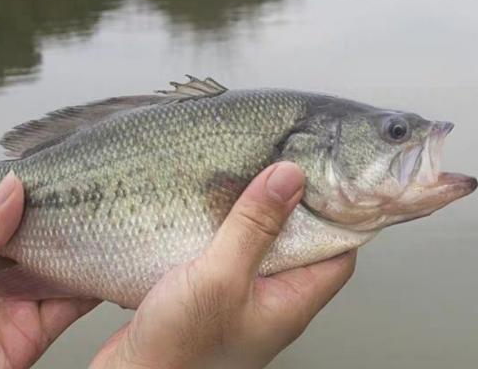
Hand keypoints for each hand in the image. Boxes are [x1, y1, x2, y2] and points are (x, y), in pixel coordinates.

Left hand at [0, 173, 99, 368]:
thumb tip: (10, 190)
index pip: (10, 215)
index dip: (33, 196)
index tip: (58, 176)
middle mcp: (1, 269)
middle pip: (43, 238)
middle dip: (65, 218)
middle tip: (90, 194)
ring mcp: (21, 298)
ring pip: (63, 266)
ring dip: (84, 248)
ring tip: (104, 223)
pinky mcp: (37, 328)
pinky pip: (72, 304)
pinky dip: (92, 285)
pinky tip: (105, 264)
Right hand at [90, 162, 356, 368]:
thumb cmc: (179, 347)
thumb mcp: (221, 277)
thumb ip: (255, 228)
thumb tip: (289, 179)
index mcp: (290, 304)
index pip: (337, 255)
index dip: (337, 216)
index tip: (324, 181)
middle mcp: (271, 302)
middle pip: (298, 247)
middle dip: (289, 208)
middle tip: (278, 170)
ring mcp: (240, 299)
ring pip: (259, 248)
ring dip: (251, 217)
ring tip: (244, 181)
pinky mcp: (211, 294)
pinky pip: (228, 255)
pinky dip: (223, 230)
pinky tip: (208, 212)